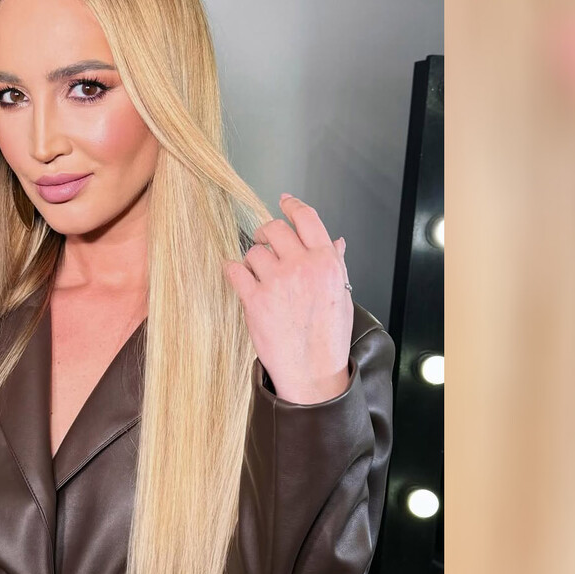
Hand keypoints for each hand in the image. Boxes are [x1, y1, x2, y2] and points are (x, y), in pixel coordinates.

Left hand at [223, 194, 353, 403]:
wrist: (313, 371)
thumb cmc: (328, 336)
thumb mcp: (341, 294)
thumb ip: (334, 263)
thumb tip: (335, 241)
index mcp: (326, 262)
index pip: (307, 218)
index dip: (292, 206)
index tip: (284, 201)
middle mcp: (301, 266)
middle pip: (273, 229)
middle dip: (265, 233)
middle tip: (263, 242)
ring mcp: (276, 282)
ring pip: (253, 252)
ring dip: (252, 260)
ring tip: (260, 277)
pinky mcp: (254, 299)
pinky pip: (234, 270)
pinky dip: (233, 271)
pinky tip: (237, 277)